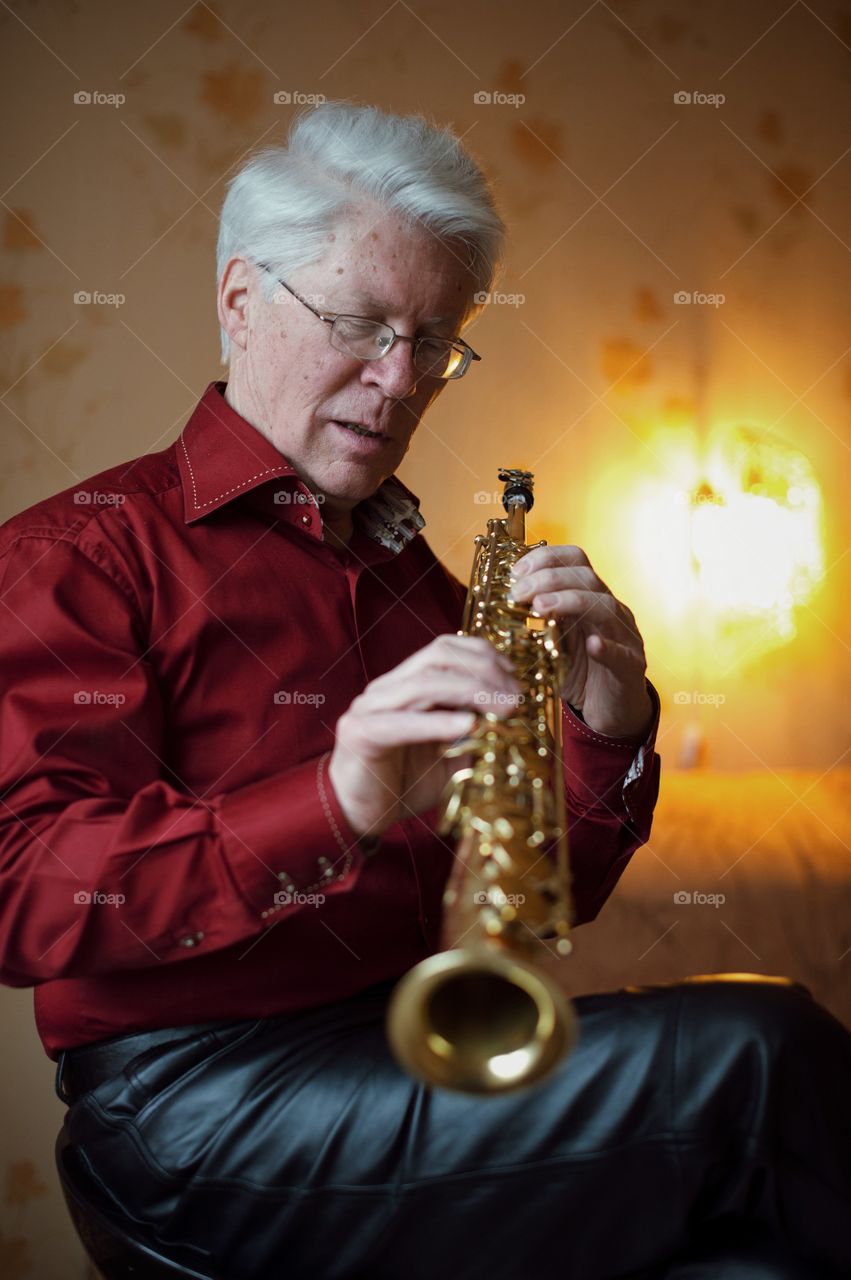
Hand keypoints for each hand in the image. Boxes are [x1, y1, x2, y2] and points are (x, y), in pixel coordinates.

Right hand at [328, 634, 520, 838]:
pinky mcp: (360, 734)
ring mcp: (370, 708)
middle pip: (438, 656)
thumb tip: (512, 722)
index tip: (515, 679)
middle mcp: (387, 688)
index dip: (484, 655)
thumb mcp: (452, 757)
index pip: (445, 649)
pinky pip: (402, 722)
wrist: (357, 815)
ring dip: (471, 691)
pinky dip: (437, 722)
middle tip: (516, 698)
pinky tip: (467, 725)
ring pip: (423, 682)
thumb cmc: (404, 784)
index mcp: (406, 684)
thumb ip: (475, 736)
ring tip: (502, 710)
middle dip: (484, 670)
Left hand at [509, 545, 652, 738]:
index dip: (546, 558)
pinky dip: (607, 647)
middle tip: (518, 592)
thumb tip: (497, 606)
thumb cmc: (581, 673)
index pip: (575, 560)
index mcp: (591, 598)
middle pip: (587, 577)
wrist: (612, 711)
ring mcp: (625, 637)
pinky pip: (623, 653)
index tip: (516, 572)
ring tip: (540, 606)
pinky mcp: (631, 667)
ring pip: (605, 606)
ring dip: (570, 601)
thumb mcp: (553, 642)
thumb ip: (536, 623)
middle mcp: (611, 611)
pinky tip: (591, 645)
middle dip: (548, 578)